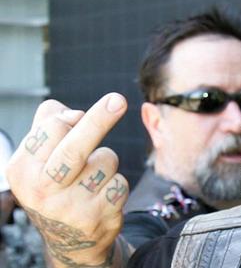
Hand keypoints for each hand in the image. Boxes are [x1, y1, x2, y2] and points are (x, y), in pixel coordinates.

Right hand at [7, 93, 129, 267]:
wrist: (69, 237)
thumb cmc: (56, 180)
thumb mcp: (39, 155)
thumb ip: (50, 123)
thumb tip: (76, 114)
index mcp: (22, 169)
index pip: (52, 127)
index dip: (72, 118)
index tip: (78, 117)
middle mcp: (41, 191)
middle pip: (73, 149)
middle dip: (99, 121)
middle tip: (118, 99)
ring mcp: (70, 207)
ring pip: (106, 159)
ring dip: (106, 161)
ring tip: (91, 177)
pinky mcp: (97, 216)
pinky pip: (120, 181)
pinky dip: (117, 182)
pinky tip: (101, 195)